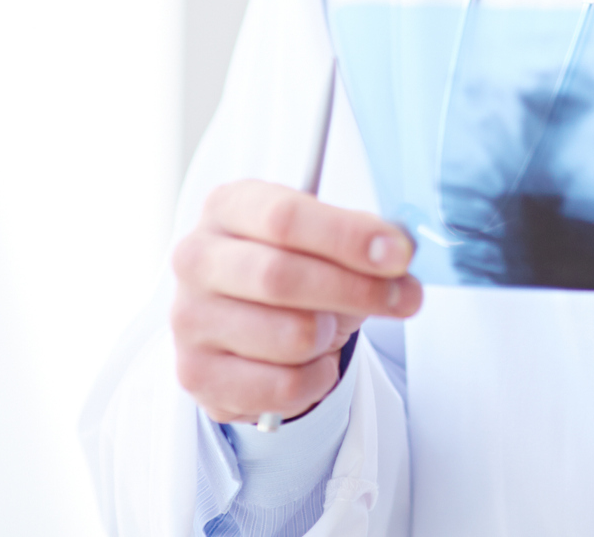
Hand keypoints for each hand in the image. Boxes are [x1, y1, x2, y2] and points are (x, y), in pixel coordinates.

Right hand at [172, 180, 422, 424]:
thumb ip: (365, 241)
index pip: (285, 218)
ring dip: (331, 337)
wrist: (254, 326)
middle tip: (403, 297)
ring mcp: (190, 320)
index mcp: (229, 207)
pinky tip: (314, 362)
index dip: (348, 237)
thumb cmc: (295, 270)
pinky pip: (282, 385)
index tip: (398, 254)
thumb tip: (400, 255)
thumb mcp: (328, 243)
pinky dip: (316, 378)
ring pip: (289, 336)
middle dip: (356, 290)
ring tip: (333, 328)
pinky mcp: (197, 375)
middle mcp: (197, 258)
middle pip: (282, 277)